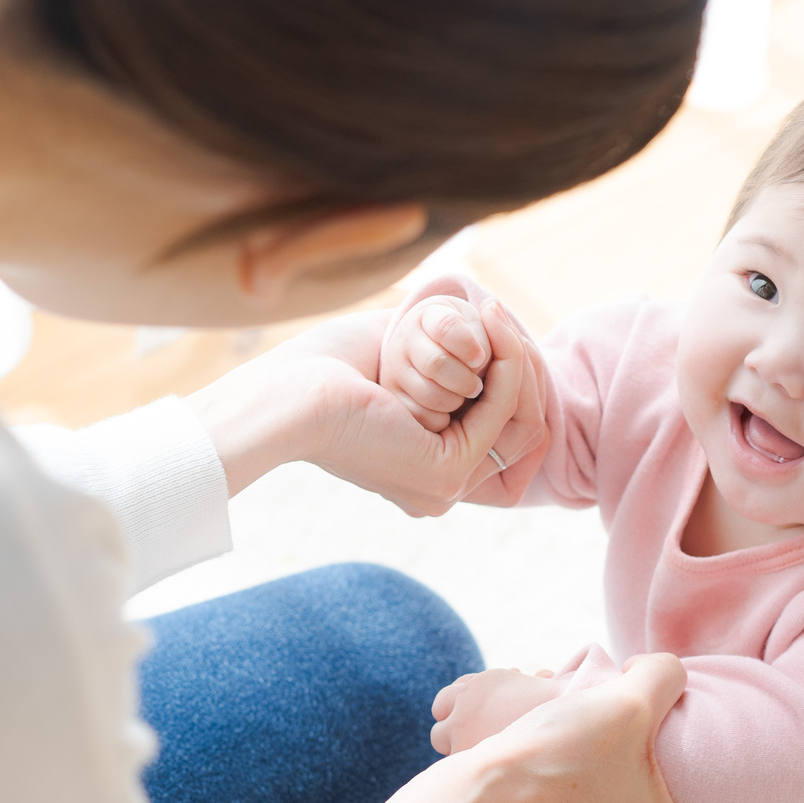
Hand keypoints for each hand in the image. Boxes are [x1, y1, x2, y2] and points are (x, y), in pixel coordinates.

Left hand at [187, 303, 542, 515]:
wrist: (288, 395)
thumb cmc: (323, 371)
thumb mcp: (391, 371)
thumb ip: (430, 370)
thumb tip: (466, 344)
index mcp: (421, 478)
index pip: (490, 432)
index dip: (501, 378)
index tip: (491, 327)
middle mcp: (439, 492)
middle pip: (510, 427)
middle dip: (515, 366)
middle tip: (498, 313)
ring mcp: (446, 489)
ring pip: (512, 415)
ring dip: (512, 355)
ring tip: (493, 310)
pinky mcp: (448, 473)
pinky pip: (500, 408)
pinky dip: (504, 361)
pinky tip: (489, 323)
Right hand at [379, 654, 697, 802]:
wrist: (473, 798)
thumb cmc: (556, 755)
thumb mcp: (628, 700)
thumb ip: (665, 677)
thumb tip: (666, 673)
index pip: (688, 784)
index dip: (670, 738)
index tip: (646, 712)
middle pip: (644, 789)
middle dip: (629, 749)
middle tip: (607, 716)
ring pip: (602, 798)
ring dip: (591, 765)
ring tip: (571, 732)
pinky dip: (558, 783)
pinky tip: (542, 757)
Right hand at [380, 295, 491, 432]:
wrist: (438, 358)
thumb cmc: (472, 343)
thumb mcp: (483, 331)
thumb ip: (494, 338)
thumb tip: (482, 345)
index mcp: (429, 315)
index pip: (447, 327)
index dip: (469, 346)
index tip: (479, 359)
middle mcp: (404, 338)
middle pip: (437, 363)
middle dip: (466, 380)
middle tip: (475, 387)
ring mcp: (394, 368)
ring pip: (429, 393)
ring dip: (456, 401)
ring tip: (462, 397)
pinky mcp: (393, 396)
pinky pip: (420, 416)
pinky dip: (440, 419)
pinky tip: (446, 412)